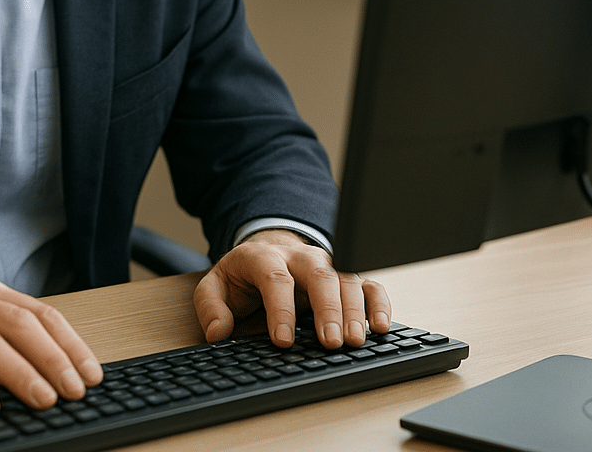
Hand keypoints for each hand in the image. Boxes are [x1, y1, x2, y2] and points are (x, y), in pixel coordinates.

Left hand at [193, 229, 390, 349]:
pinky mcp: (345, 276)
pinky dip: (378, 303)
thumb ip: (211, 306)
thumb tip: (218, 332)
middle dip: (327, 308)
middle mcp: (299, 258)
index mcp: (264, 257)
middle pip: (318, 274)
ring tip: (355, 340)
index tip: (283, 340)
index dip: (280, 309)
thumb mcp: (216, 285)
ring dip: (353, 310)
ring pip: (346, 279)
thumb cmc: (244, 274)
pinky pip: (368, 284)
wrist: (268, 250)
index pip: (274, 278)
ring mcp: (326, 265)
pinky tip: (381, 326)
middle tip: (331, 341)